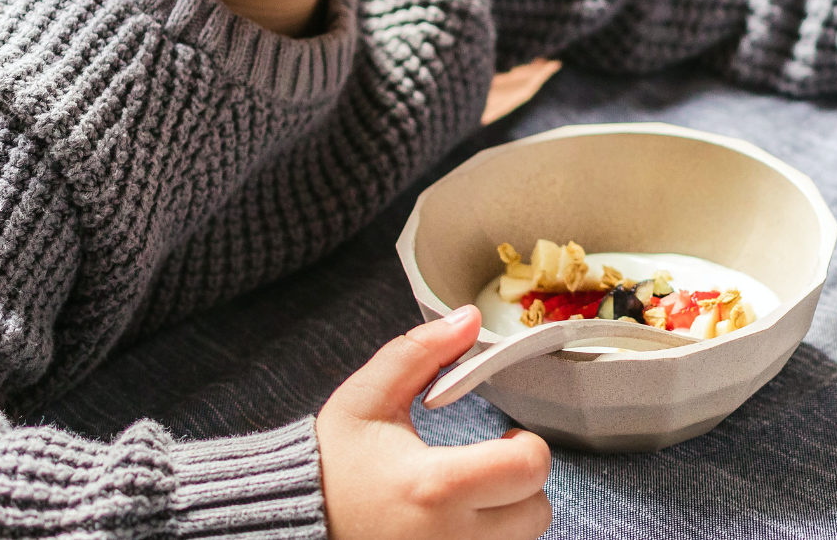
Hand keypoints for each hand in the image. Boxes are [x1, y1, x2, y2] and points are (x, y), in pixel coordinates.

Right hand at [316, 305, 552, 539]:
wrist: (299, 522)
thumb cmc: (333, 463)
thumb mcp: (369, 395)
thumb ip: (421, 351)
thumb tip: (468, 319)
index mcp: (435, 485)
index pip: (529, 468)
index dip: (527, 445)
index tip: (505, 437)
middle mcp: (451, 539)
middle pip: (537, 512)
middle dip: (522, 481)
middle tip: (490, 465)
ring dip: (509, 516)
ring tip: (470, 495)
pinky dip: (489, 538)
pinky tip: (459, 521)